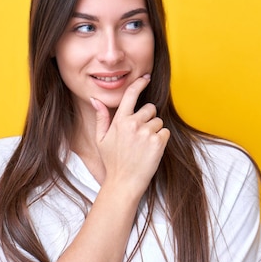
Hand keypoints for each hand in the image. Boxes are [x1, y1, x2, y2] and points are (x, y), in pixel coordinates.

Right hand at [90, 75, 169, 197]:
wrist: (124, 183)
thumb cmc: (112, 162)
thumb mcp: (101, 139)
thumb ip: (102, 118)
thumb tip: (95, 99)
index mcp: (119, 121)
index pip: (130, 95)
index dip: (139, 84)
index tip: (146, 77)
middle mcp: (133, 124)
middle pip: (150, 108)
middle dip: (148, 118)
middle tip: (140, 135)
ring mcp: (146, 133)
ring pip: (158, 122)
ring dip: (154, 131)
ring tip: (144, 146)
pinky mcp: (158, 143)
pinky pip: (165, 133)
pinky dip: (161, 140)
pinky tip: (151, 150)